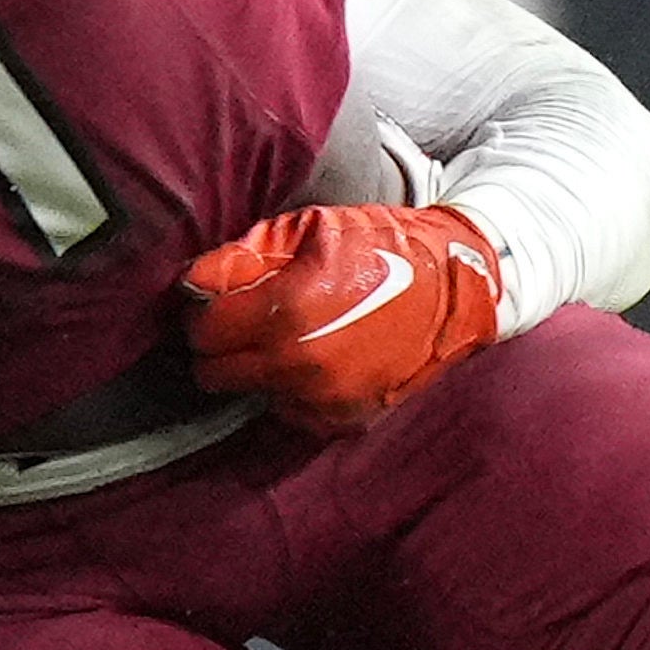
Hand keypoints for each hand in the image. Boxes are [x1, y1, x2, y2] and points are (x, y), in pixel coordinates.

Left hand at [181, 203, 508, 434]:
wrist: (455, 288)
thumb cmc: (381, 246)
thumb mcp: (310, 230)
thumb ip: (245, 255)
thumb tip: (193, 282)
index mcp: (288, 312)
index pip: (203, 330)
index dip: (202, 311)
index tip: (213, 300)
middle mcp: (300, 365)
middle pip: (215, 373)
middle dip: (217, 346)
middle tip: (239, 321)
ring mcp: (324, 399)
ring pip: (250, 394)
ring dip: (254, 368)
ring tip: (282, 336)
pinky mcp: (344, 420)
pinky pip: (289, 411)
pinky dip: (289, 388)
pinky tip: (311, 358)